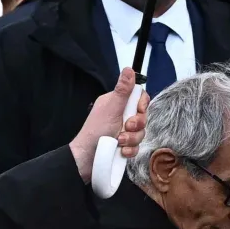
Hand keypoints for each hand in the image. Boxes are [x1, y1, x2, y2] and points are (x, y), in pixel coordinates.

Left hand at [69, 67, 149, 182]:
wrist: (87, 159)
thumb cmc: (95, 132)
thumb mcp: (112, 109)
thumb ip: (123, 90)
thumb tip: (129, 69)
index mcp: (116, 103)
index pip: (139, 98)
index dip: (142, 105)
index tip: (138, 110)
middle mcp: (120, 116)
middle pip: (142, 116)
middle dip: (137, 125)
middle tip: (126, 127)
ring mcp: (123, 131)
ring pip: (141, 133)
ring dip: (132, 139)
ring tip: (119, 142)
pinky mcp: (124, 146)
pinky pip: (137, 146)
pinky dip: (130, 150)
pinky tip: (121, 151)